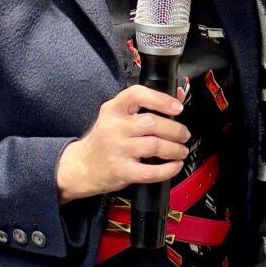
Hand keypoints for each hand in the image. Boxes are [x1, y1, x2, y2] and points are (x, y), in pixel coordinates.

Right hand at [56, 85, 189, 202]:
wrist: (81, 166)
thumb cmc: (104, 138)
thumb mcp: (118, 115)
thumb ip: (147, 103)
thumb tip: (177, 94)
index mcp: (113, 109)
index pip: (137, 95)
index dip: (161, 99)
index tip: (177, 107)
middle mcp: (114, 128)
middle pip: (152, 123)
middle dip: (175, 129)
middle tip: (184, 134)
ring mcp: (117, 150)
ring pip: (155, 146)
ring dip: (175, 149)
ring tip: (181, 150)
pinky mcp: (122, 171)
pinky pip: (150, 172)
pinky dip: (168, 169)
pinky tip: (175, 165)